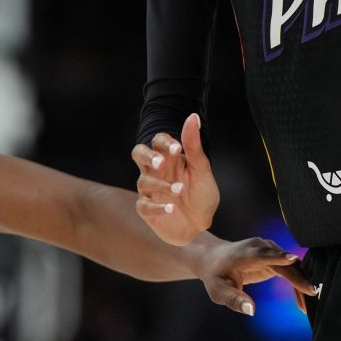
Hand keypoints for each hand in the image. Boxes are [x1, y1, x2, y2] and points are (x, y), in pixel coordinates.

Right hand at [131, 113, 218, 244]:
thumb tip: (192, 116)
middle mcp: (156, 171)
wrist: (200, 224)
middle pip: (139, 153)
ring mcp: (149, 190)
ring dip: (161, 185)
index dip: (165, 143)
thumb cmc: (201, 193)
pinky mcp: (147, 210)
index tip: (177, 149)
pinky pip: (144, 206)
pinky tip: (171, 208)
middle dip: (147, 156)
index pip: (159, 141)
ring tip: (179, 190)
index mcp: (169, 158)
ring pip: (143, 181)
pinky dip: (157, 207)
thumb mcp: (201, 169)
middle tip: (160, 163)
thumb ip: (194, 145)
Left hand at [191, 235, 316, 315]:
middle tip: (312, 294)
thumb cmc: (216, 275)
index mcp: (245, 253)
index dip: (278, 257)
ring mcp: (270, 249)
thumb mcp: (218, 291)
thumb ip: (234, 300)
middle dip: (298, 278)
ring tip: (307, 305)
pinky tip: (301, 300)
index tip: (293, 260)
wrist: (214, 258)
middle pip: (284, 262)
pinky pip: (291, 269)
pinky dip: (298, 283)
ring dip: (301, 283)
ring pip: (292, 265)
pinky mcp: (275, 255)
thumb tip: (251, 311)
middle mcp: (260, 247)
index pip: (262, 254)